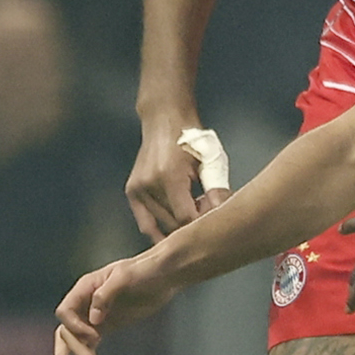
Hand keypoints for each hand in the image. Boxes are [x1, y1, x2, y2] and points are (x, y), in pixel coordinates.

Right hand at [53, 254, 180, 354]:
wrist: (163, 275)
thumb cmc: (143, 271)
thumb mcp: (124, 277)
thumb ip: (105, 295)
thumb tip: (94, 319)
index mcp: (84, 288)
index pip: (65, 311)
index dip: (74, 326)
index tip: (94, 334)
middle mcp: (84, 303)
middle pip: (67, 329)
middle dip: (71, 348)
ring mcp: (94, 316)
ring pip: (75, 339)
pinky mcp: (106, 326)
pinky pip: (90, 343)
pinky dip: (88, 354)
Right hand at [126, 115, 224, 239]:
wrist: (164, 121)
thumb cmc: (191, 139)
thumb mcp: (210, 161)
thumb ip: (215, 189)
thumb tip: (222, 213)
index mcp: (169, 177)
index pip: (186, 218)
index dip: (203, 222)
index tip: (216, 216)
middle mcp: (148, 185)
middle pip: (173, 223)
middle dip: (193, 223)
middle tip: (207, 211)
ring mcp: (137, 189)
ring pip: (161, 224)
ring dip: (179, 224)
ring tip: (193, 209)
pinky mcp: (132, 191)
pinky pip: (145, 222)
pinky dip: (159, 229)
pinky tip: (173, 234)